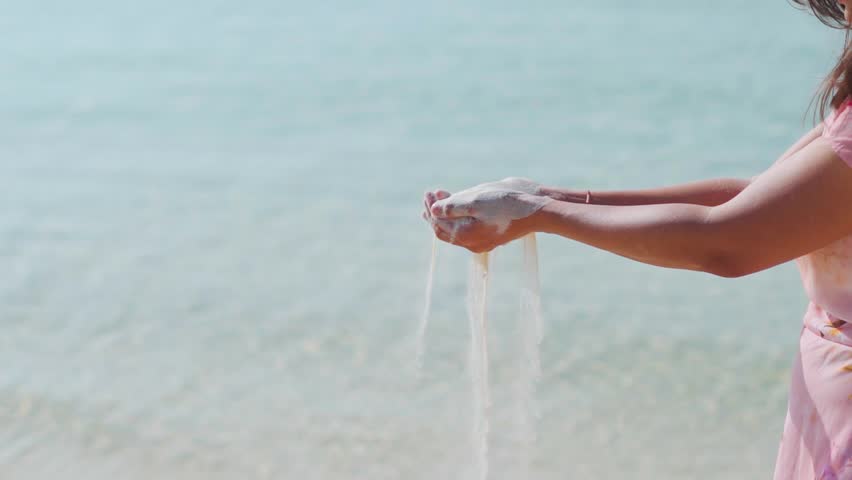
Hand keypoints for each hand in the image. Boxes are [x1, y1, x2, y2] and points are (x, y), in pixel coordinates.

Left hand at [421, 178, 548, 252]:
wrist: (538, 209)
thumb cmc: (507, 203)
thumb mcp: (476, 201)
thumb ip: (452, 207)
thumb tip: (433, 211)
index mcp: (466, 236)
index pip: (439, 225)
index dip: (431, 209)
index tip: (429, 192)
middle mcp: (473, 243)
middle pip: (446, 230)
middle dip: (435, 212)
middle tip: (430, 195)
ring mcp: (484, 240)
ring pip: (457, 230)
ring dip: (447, 214)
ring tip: (439, 198)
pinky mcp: (493, 234)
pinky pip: (469, 228)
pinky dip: (460, 216)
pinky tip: (459, 206)